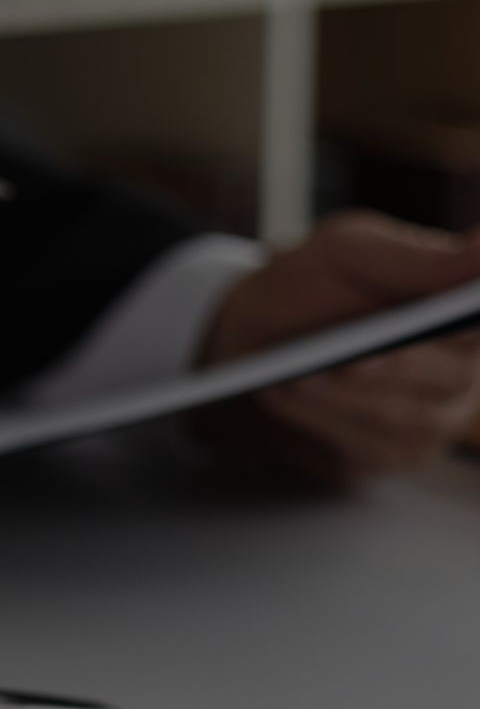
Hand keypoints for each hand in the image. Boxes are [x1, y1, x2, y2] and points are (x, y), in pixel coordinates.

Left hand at [194, 212, 479, 486]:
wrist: (252, 334)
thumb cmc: (311, 286)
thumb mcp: (351, 252)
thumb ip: (419, 258)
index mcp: (466, 319)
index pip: (476, 330)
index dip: (449, 336)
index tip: (398, 341)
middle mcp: (459, 375)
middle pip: (447, 382)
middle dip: (387, 373)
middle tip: (339, 365)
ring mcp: (427, 423)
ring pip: (402, 422)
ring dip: (344, 401)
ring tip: (296, 379)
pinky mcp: (383, 455)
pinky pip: (363, 450)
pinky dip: (321, 423)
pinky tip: (286, 398)